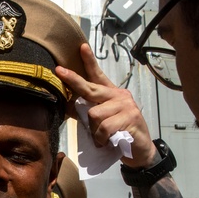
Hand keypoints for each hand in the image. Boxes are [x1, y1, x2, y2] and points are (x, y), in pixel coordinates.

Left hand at [56, 43, 158, 168]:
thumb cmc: (118, 135)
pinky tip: (108, 142)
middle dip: (73, 80)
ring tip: (102, 138)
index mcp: (111, 95)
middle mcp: (119, 96)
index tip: (82, 47)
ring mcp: (126, 105)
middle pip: (91, 88)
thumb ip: (88, 112)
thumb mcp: (102, 122)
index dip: (89, 62)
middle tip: (59, 71)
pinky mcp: (130, 117)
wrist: (140, 150)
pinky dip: (102, 138)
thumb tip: (67, 105)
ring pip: (94, 114)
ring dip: (94, 131)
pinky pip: (104, 127)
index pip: (98, 76)